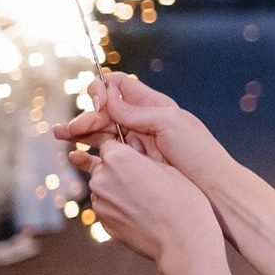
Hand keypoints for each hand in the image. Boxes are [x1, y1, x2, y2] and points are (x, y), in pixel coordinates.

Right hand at [53, 73, 228, 181]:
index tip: (97, 102)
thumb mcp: (169, 124)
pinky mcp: (136, 164)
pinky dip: (90, 152)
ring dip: (81, 131)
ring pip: (103, 132)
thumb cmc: (198, 153)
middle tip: (70, 130)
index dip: (103, 89)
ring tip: (61, 136)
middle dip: (86, 116)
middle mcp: (143, 122)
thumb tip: (107, 95)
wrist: (213, 188)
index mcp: (154, 106)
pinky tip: (75, 155)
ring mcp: (139, 143)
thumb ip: (137, 111)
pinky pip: (108, 154)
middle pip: (106, 111)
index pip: (120, 86)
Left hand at [73, 140, 220, 266]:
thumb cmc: (182, 201)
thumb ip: (141, 157)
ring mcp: (100, 204)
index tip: (135, 156)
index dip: (123, 149)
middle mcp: (102, 179)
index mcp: (118, 158)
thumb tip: (128, 151)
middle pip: (103, 166)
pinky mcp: (103, 224)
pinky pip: (108, 208)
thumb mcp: (167, 168)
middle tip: (143, 179)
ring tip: (145, 199)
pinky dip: (119, 208)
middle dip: (118, 169)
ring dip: (117, 189)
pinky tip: (142, 213)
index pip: (109, 144)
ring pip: (104, 188)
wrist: (183, 241)